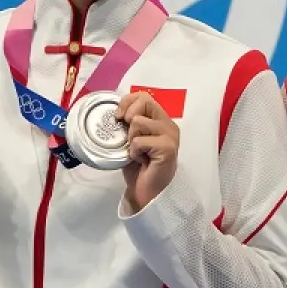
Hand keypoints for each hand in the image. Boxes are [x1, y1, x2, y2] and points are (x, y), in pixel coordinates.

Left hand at [118, 91, 179, 211]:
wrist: (146, 191)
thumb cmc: (139, 167)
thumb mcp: (132, 139)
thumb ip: (130, 124)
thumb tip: (116, 111)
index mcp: (161, 120)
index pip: (143, 96)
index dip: (127, 102)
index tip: (118, 117)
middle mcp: (168, 125)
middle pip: (144, 101)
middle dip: (128, 117)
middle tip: (128, 135)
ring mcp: (170, 136)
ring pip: (138, 121)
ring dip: (131, 139)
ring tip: (137, 152)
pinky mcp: (167, 148)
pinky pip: (139, 141)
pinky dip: (133, 152)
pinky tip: (141, 160)